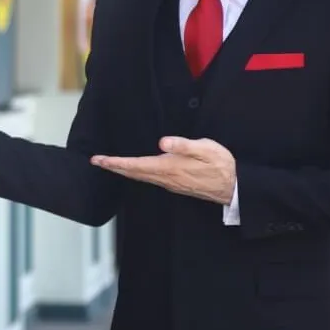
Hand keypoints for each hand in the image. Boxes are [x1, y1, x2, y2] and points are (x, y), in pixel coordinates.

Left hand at [90, 136, 236, 204]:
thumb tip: (162, 142)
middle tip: (97, 161)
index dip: (116, 162)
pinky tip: (134, 170)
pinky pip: (149, 179)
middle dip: (114, 167)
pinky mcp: (175, 184)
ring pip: (140, 177)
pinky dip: (136, 174)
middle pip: (133, 173)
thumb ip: (183, 145)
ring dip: (123, 170)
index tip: (100, 160)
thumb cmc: (221, 165)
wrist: (233, 188)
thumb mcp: (205, 148)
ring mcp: (170, 184)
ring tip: (110, 164)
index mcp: (169, 168)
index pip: (136, 165)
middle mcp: (166, 178)